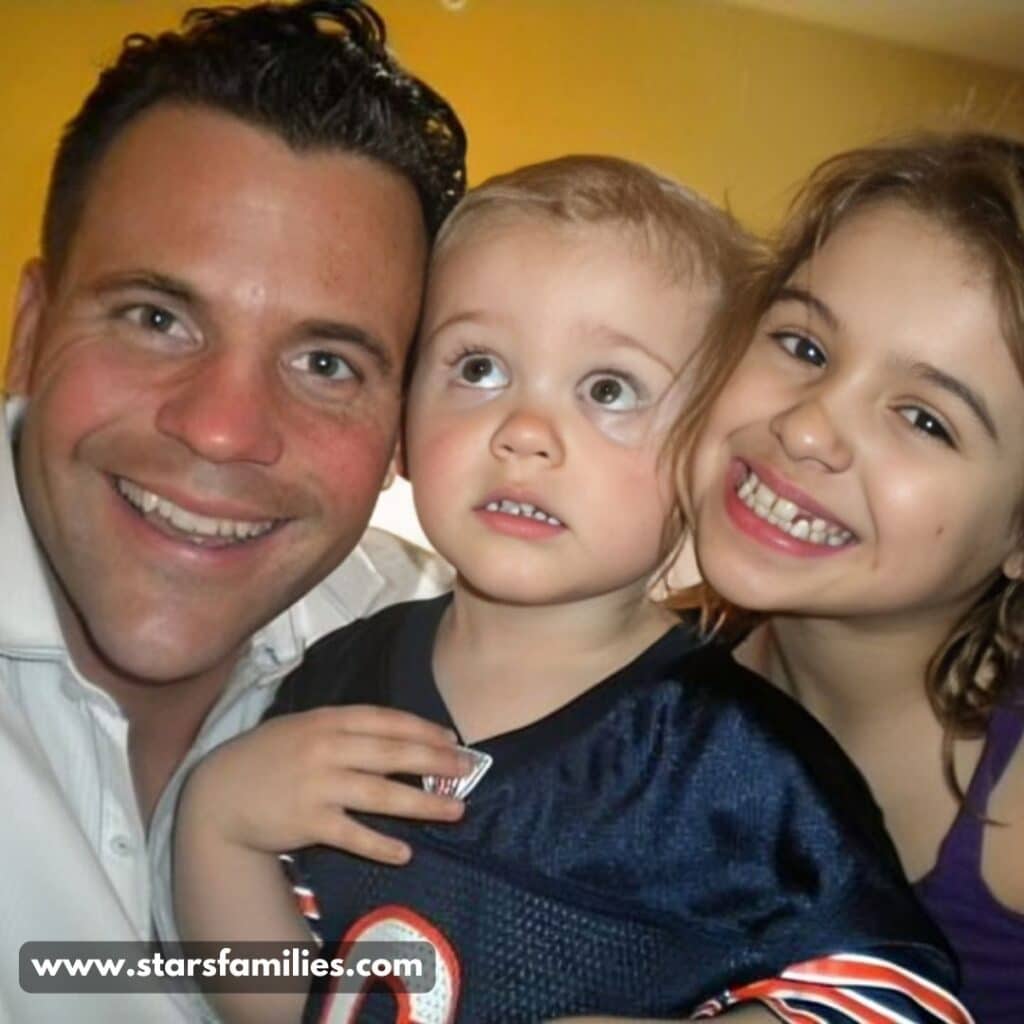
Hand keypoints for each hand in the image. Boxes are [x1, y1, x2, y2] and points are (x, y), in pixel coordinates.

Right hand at [181, 705, 467, 863]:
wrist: (218, 792)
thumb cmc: (270, 756)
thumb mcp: (305, 727)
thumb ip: (346, 729)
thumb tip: (398, 734)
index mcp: (328, 720)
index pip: (386, 720)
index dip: (423, 728)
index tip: (452, 737)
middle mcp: (327, 749)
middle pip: (392, 753)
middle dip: (435, 760)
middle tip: (468, 768)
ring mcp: (318, 785)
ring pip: (381, 794)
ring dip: (423, 802)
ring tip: (455, 810)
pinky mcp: (308, 822)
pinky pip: (353, 835)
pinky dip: (380, 844)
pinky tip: (405, 852)